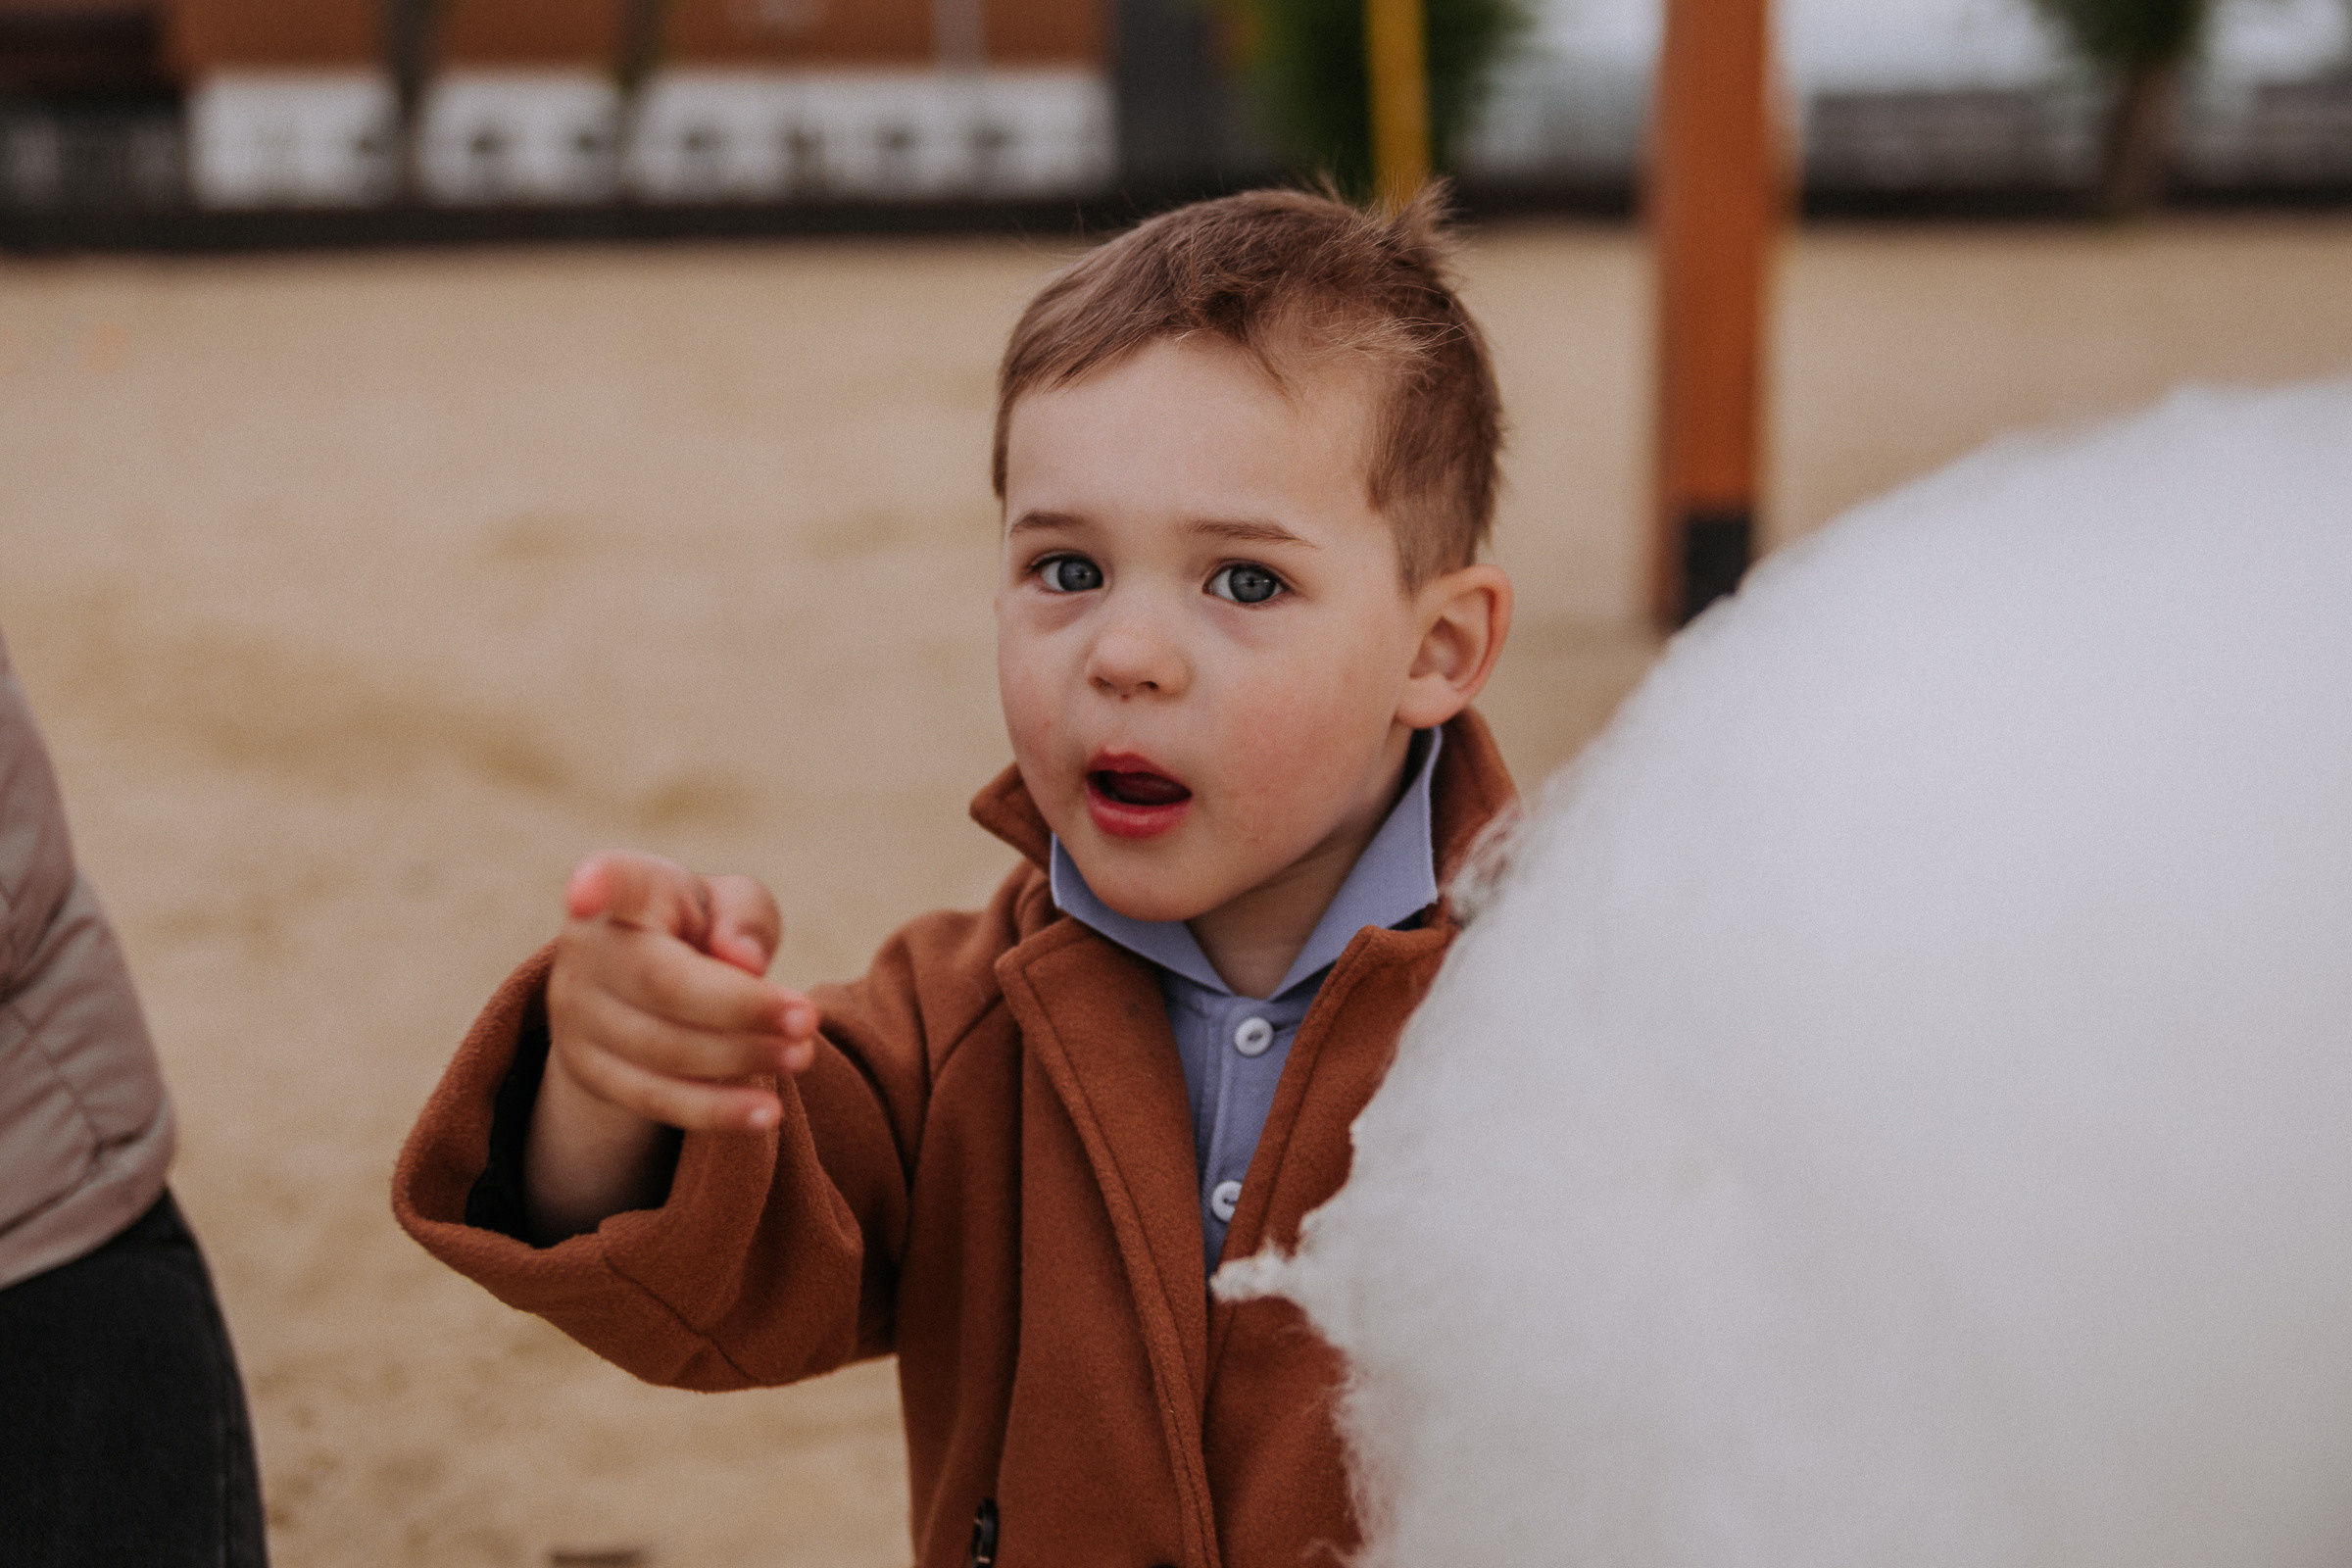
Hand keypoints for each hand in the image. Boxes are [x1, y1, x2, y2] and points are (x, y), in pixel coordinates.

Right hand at [547, 851, 815, 1131]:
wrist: (654, 987)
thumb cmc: (706, 928)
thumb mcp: (733, 904)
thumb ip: (744, 916)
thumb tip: (744, 963)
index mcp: (626, 888)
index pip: (611, 881)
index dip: (596, 886)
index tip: (584, 894)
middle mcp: (586, 949)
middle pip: (663, 983)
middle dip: (741, 1007)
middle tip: (808, 1019)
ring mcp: (576, 1015)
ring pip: (662, 1049)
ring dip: (741, 1058)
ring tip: (800, 1056)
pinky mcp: (587, 1071)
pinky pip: (655, 1099)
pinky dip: (716, 1110)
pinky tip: (765, 1114)